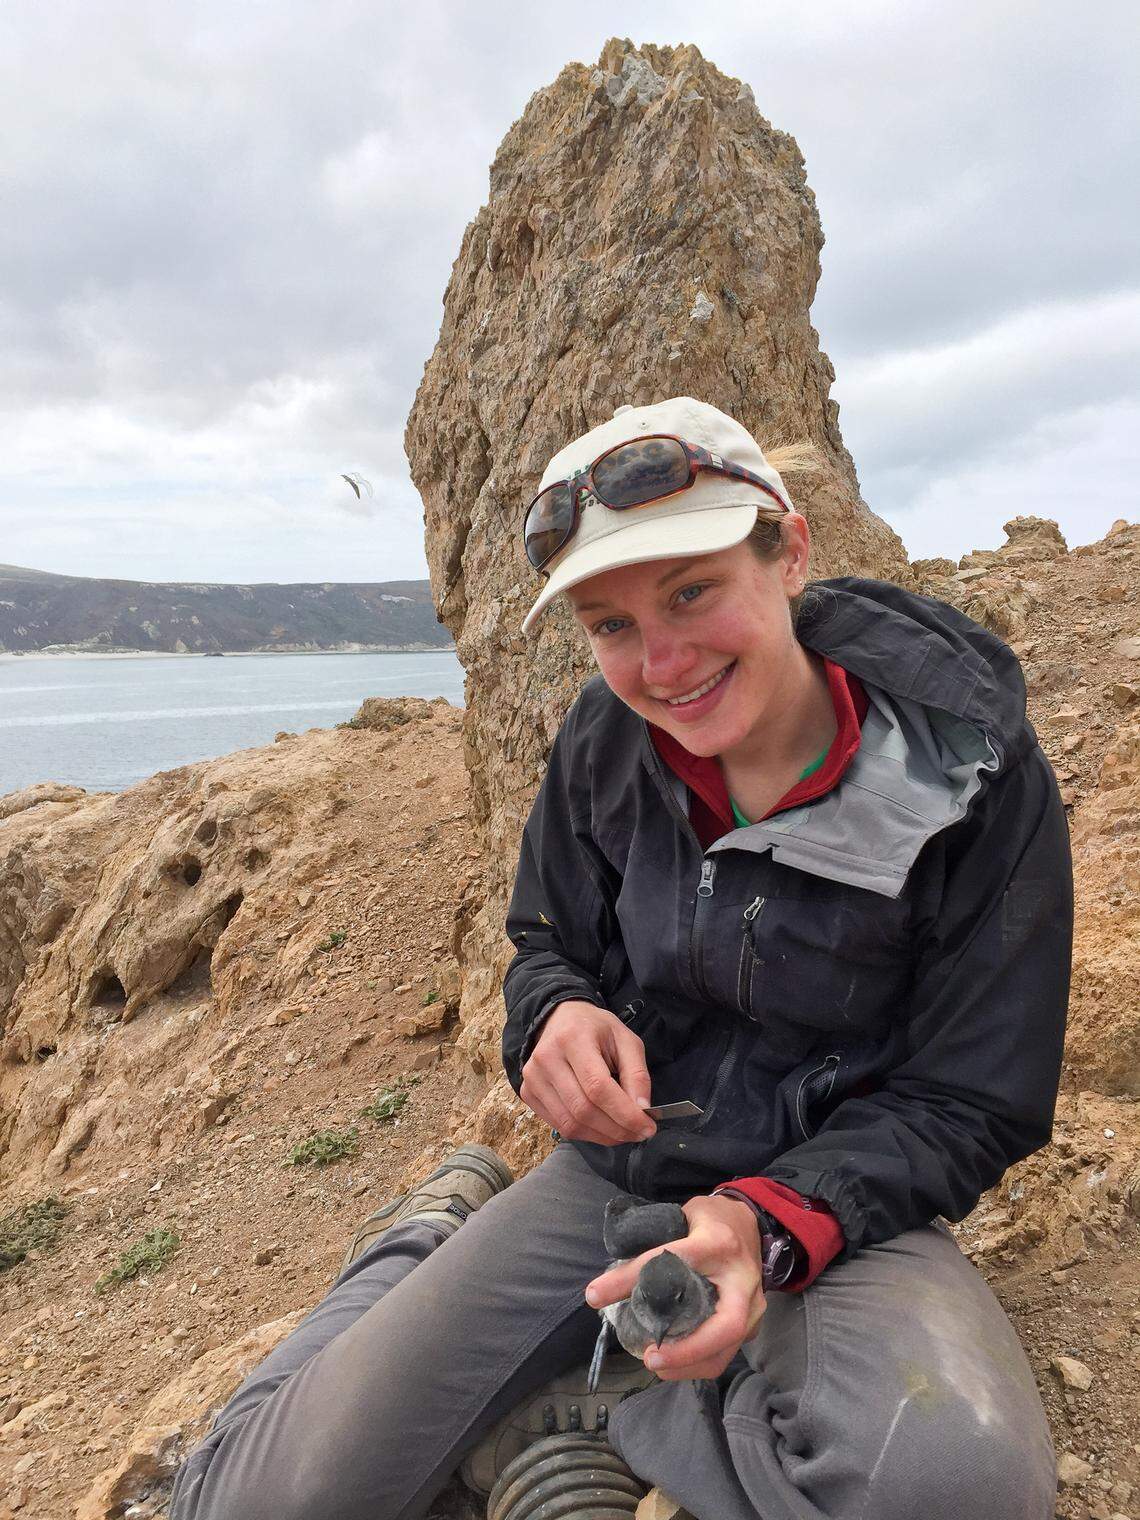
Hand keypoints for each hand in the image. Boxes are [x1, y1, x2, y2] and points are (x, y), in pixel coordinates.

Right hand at [520, 1001, 656, 1146]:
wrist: (560, 1019)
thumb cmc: (596, 1030)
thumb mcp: (626, 1040)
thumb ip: (638, 1074)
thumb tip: (642, 1111)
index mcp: (574, 1038)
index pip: (598, 1087)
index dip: (624, 1113)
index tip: (647, 1127)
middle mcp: (547, 1058)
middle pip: (583, 1110)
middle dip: (616, 1129)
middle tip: (638, 1133)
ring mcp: (533, 1077)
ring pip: (570, 1123)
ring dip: (602, 1136)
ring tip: (622, 1133)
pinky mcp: (528, 1092)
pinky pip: (558, 1125)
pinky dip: (585, 1133)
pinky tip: (601, 1127)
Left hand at [585, 1194, 764, 1379]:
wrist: (751, 1222)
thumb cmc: (710, 1220)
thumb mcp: (681, 1217)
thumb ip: (655, 1242)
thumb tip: (612, 1276)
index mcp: (717, 1243)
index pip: (672, 1262)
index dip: (632, 1279)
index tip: (596, 1295)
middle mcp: (741, 1277)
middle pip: (724, 1325)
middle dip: (687, 1350)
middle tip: (650, 1356)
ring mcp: (753, 1303)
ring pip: (726, 1347)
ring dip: (690, 1364)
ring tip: (655, 1363)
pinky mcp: (753, 1321)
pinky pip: (727, 1351)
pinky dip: (699, 1363)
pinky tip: (674, 1364)